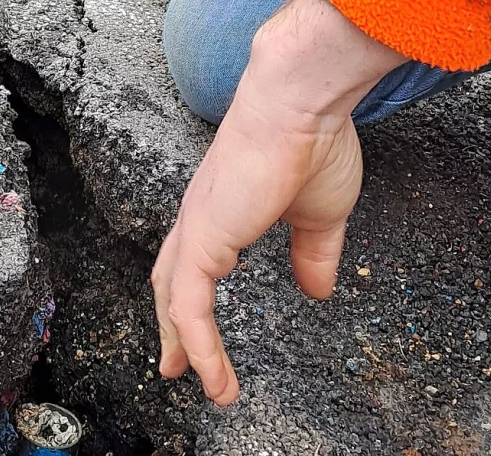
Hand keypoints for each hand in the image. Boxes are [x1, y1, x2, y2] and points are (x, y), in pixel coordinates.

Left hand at [150, 0, 408, 405]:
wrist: (302, 101)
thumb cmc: (314, 140)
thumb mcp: (321, 214)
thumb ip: (314, 254)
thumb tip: (317, 291)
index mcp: (222, 208)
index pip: (193, 261)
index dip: (190, 295)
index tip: (196, 327)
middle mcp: (201, 218)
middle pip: (169, 282)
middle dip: (171, 328)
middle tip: (175, 366)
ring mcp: (197, 229)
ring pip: (176, 301)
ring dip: (188, 348)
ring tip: (209, 387)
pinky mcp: (203, 240)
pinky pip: (190, 306)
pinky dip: (198, 345)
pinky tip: (210, 374)